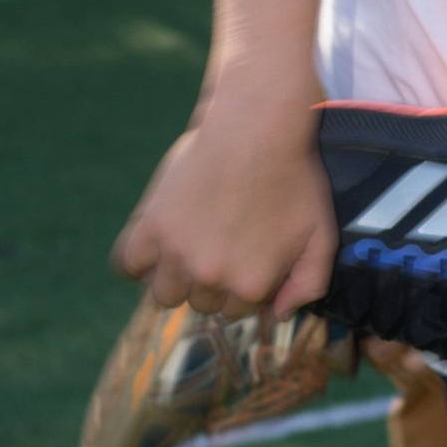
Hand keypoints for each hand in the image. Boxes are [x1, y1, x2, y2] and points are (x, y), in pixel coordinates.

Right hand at [114, 98, 334, 319]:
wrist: (256, 130)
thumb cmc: (294, 180)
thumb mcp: (320, 237)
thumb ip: (308, 285)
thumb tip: (277, 315)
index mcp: (251, 286)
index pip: (237, 311)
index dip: (244, 286)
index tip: (246, 259)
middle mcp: (211, 278)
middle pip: (202, 305)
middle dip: (213, 283)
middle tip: (221, 246)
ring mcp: (177, 254)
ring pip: (163, 295)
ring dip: (176, 279)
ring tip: (190, 249)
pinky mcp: (151, 227)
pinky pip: (126, 264)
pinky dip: (136, 262)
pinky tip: (153, 249)